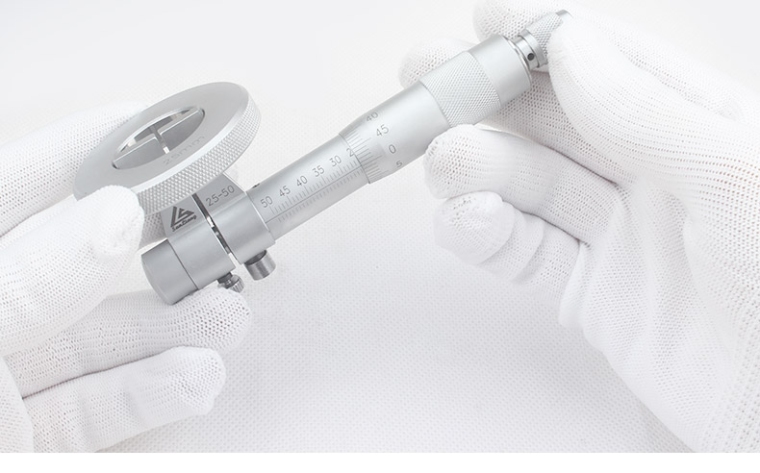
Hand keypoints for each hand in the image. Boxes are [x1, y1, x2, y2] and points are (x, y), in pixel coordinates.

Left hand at [0, 104, 251, 451]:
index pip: (15, 188)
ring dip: (173, 325)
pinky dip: (159, 388)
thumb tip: (111, 213)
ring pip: (101, 338)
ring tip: (224, 314)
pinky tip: (198, 373)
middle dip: (152, 249)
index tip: (147, 124)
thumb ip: (31, 279)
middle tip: (207, 236)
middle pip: (76, 263)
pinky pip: (105, 403)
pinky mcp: (38, 440)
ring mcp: (6, 385)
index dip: (81, 147)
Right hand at [400, 0, 759, 450]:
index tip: (485, 20)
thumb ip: (649, 113)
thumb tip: (571, 45)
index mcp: (702, 129)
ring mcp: (620, 236)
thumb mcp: (737, 181)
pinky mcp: (592, 294)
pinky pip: (524, 252)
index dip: (544, 36)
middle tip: (427, 83)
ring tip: (447, 165)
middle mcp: (656, 175)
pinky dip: (485, 234)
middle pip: (554, 119)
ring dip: (477, 167)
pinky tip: (466, 221)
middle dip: (488, 97)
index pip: (612, 63)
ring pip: (529, 183)